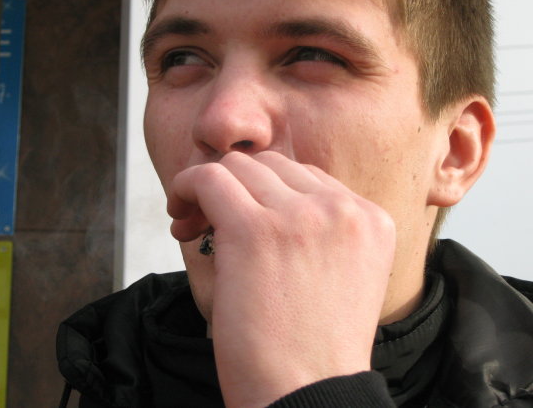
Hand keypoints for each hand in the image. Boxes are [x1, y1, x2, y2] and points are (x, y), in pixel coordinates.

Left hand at [168, 151, 395, 407]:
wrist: (307, 396)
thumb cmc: (312, 348)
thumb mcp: (339, 277)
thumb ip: (320, 232)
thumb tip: (265, 197)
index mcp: (370, 219)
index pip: (307, 178)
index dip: (268, 193)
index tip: (242, 217)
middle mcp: (342, 209)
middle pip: (273, 166)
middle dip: (240, 185)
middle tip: (212, 218)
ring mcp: (300, 216)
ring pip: (240, 166)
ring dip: (212, 186)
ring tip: (194, 220)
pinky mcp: (254, 229)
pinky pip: (210, 177)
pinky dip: (187, 185)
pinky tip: (179, 209)